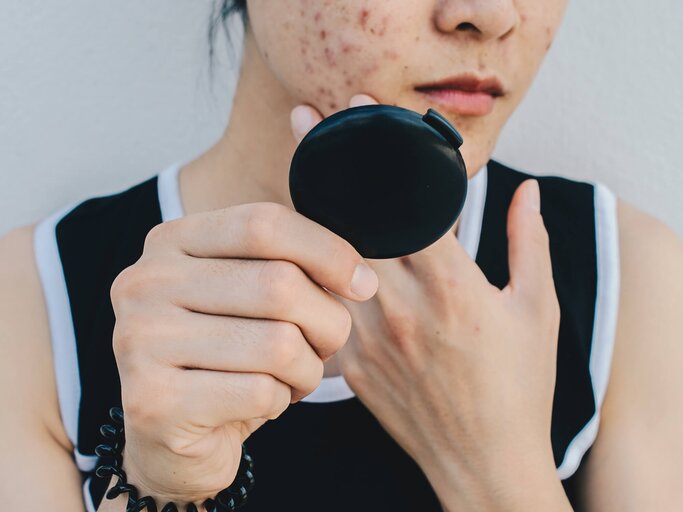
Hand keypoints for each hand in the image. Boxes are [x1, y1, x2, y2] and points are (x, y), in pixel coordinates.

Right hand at [109, 164, 378, 502]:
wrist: (173, 439)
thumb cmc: (225, 358)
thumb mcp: (249, 296)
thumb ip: (288, 265)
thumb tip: (362, 276)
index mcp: (169, 242)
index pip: (263, 224)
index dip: (327, 251)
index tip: (362, 284)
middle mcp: (143, 283)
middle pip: (278, 284)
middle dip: (328, 322)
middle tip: (326, 344)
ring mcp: (140, 342)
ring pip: (278, 344)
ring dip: (307, 368)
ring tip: (293, 376)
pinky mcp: (152, 402)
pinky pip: (261, 392)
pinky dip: (282, 400)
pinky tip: (265, 402)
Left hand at [291, 94, 563, 509]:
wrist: (485, 463)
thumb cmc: (519, 388)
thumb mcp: (538, 310)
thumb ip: (529, 243)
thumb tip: (525, 191)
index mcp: (452, 285)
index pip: (404, 201)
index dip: (378, 150)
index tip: (353, 110)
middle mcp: (401, 305)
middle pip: (349, 219)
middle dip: (323, 165)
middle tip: (303, 125)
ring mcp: (367, 337)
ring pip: (323, 260)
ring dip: (308, 216)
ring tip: (293, 178)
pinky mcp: (348, 365)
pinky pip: (319, 307)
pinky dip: (310, 274)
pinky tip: (296, 255)